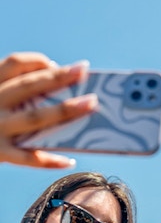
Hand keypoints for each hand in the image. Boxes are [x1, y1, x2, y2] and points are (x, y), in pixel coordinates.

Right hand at [0, 52, 97, 168]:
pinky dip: (50, 160)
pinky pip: (29, 158)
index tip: (58, 65)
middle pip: (29, 86)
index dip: (38, 61)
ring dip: (64, 110)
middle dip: (58, 78)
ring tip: (90, 104)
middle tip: (82, 71)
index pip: (14, 64)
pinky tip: (70, 161)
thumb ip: (15, 93)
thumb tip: (60, 95)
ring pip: (34, 118)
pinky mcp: (0, 153)